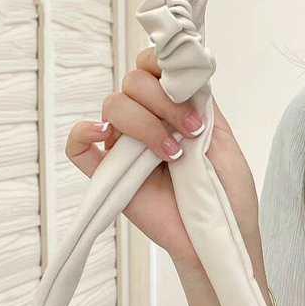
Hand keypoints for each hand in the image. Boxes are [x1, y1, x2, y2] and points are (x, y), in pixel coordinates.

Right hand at [65, 47, 259, 273]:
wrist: (218, 238)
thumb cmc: (226, 196)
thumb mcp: (224, 140)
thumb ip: (202, 103)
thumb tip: (181, 72)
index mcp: (171, 110)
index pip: (152, 67)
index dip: (164, 68)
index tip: (190, 94)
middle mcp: (146, 124)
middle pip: (132, 82)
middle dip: (163, 100)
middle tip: (191, 131)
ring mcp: (125, 150)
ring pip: (112, 107)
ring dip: (144, 122)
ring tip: (172, 154)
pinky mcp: (109, 178)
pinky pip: (78, 149)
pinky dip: (83, 133)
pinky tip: (105, 136)